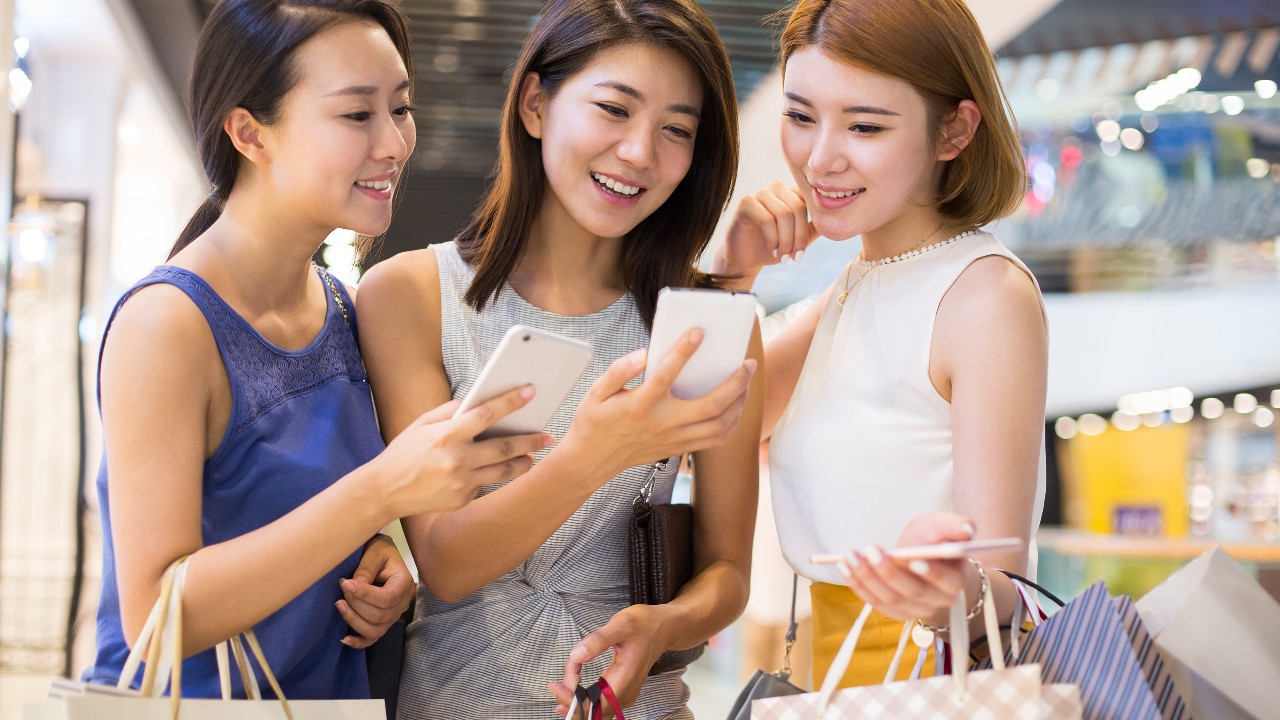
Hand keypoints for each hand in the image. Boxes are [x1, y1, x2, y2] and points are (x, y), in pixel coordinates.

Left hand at [336, 534, 414, 647]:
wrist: (382, 555)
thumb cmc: (380, 550)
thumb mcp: (375, 552)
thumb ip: (366, 569)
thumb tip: (353, 587)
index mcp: (404, 583)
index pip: (387, 598)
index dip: (365, 595)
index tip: (345, 583)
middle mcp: (402, 603)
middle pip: (380, 616)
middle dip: (356, 604)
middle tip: (342, 586)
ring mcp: (393, 616)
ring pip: (375, 630)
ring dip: (354, 620)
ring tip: (339, 604)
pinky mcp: (383, 622)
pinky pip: (373, 639)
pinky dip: (359, 642)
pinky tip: (344, 638)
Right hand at [371, 387, 554, 517]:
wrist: (384, 491)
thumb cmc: (404, 452)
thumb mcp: (422, 424)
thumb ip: (450, 411)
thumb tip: (478, 401)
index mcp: (446, 435)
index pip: (486, 414)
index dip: (511, 401)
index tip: (531, 391)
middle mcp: (456, 459)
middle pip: (504, 447)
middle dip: (530, 440)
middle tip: (548, 435)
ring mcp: (461, 483)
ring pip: (503, 470)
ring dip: (523, 462)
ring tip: (534, 455)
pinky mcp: (462, 499)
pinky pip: (485, 483)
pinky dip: (494, 474)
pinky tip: (504, 468)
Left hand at [548, 605, 666, 718]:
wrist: (662, 628)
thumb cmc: (643, 624)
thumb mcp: (621, 624)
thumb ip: (598, 639)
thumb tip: (577, 655)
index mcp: (625, 679)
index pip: (595, 705)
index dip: (572, 701)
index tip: (556, 685)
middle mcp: (626, 693)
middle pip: (593, 712)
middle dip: (570, 700)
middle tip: (556, 683)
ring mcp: (624, 695)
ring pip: (595, 710)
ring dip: (576, 700)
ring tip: (564, 680)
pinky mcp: (621, 692)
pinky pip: (599, 703)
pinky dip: (584, 699)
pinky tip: (571, 690)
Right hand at [560, 330, 755, 478]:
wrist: (591, 460)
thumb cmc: (595, 421)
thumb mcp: (596, 392)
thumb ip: (618, 370)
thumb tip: (643, 354)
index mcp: (639, 405)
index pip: (665, 375)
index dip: (683, 351)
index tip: (698, 332)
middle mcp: (661, 423)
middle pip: (710, 405)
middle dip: (736, 383)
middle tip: (747, 363)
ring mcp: (672, 438)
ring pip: (719, 425)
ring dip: (739, 403)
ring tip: (745, 382)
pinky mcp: (678, 448)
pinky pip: (714, 440)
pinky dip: (731, 423)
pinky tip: (735, 407)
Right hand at [712, 181, 818, 286]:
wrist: (744, 258)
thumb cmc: (771, 247)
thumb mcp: (798, 239)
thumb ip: (814, 229)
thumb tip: (836, 222)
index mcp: (792, 193)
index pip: (810, 202)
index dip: (807, 229)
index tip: (802, 252)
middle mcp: (777, 188)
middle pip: (798, 208)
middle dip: (797, 238)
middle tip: (794, 258)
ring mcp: (761, 193)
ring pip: (783, 214)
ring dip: (785, 241)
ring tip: (783, 257)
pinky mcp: (746, 202)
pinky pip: (766, 219)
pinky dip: (772, 239)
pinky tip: (771, 250)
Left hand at [837, 512, 974, 623]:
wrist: (925, 559)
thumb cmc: (934, 541)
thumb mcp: (944, 526)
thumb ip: (956, 525)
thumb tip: (968, 528)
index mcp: (954, 581)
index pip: (946, 582)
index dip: (931, 573)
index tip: (912, 558)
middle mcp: (936, 601)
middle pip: (912, 592)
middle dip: (888, 572)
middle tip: (870, 549)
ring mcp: (914, 610)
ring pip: (889, 599)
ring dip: (866, 578)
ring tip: (849, 556)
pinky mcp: (895, 611)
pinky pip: (874, 602)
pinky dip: (858, 585)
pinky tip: (844, 566)